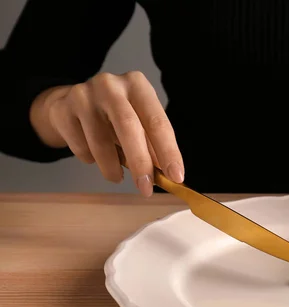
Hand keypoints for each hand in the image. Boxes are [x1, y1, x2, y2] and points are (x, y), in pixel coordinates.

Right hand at [30, 71, 182, 196]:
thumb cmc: (114, 117)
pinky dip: (91, 159)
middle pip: (129, 128)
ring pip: (101, 142)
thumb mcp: (138, 123)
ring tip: (117, 177)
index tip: (176, 176)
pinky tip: (94, 155)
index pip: (157, 122)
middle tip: (146, 188)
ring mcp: (84, 95)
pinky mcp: (62, 110)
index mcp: (138, 85)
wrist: (69, 103)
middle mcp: (111, 85)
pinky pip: (80, 146)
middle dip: (140, 163)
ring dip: (112, 168)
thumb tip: (169, 176)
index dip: (168, 151)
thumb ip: (153, 146)